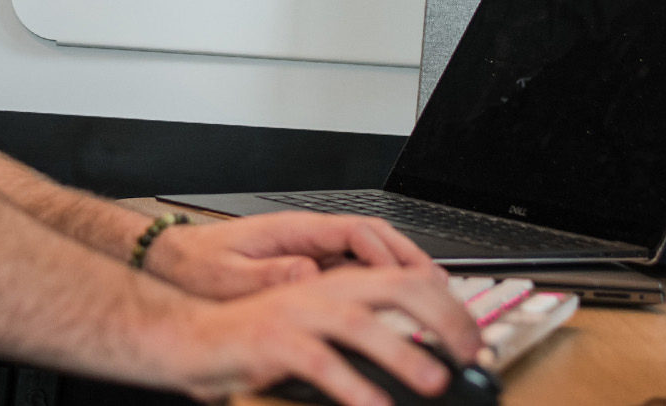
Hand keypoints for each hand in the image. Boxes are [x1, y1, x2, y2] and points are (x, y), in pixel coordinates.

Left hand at [143, 212, 429, 298]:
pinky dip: (377, 283)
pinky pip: (351, 270)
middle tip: (438, 287)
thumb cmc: (197, 265)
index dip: (387, 253)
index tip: (407, 278)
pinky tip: (392, 304)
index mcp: (292, 232)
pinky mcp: (304, 267)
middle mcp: (305, 237)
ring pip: (366, 254)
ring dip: (398, 270)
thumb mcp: (228, 276)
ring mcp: (308, 251)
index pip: (354, 232)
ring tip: (430, 296)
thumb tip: (309, 276)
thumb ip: (269, 276)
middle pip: (371, 238)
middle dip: (408, 258)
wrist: (173, 261)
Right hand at [147, 263, 480, 405]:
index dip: (446, 302)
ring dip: (402, 351)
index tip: (473, 336)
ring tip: (433, 381)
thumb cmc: (256, 340)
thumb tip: (417, 366)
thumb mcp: (317, 333)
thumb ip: (362, 340)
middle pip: (394, 289)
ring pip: (360, 323)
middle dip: (441, 318)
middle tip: (468, 353)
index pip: (405, 278)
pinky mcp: (274, 341)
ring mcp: (297, 313)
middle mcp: (321, 290)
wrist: (192, 337)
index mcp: (336, 284)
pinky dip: (352, 386)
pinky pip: (321, 363)